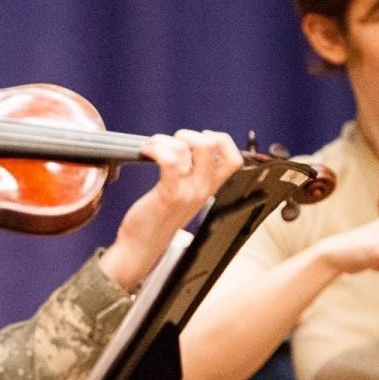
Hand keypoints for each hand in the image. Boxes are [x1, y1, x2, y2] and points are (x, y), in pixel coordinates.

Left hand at [100, 130, 244, 290]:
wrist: (143, 245)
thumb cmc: (159, 218)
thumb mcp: (185, 196)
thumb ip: (193, 176)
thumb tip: (188, 149)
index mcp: (210, 188)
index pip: (235, 159)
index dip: (221, 140)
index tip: (201, 137)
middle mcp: (203, 189)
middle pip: (210, 145)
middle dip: (187, 134)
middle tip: (171, 143)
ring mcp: (188, 191)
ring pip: (185, 148)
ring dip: (163, 140)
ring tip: (152, 147)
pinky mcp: (169, 193)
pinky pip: (169, 160)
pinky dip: (155, 148)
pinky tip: (146, 151)